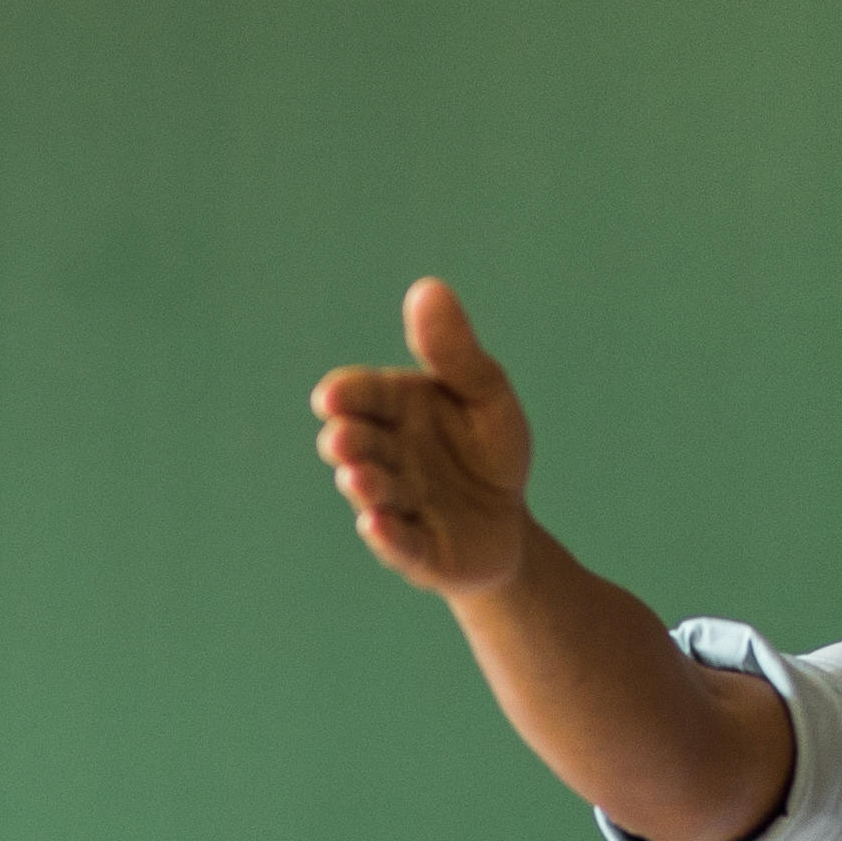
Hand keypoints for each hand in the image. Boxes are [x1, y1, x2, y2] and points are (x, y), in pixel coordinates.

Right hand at [310, 278, 538, 598]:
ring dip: (365, 485)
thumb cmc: (489, 452)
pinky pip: (399, 544)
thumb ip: (455, 351)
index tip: (332, 397)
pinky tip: (376, 523)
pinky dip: (386, 536)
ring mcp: (397, 505)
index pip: (362, 396)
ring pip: (374, 493)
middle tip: (343, 439)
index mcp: (396, 411)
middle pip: (359, 445)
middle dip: (349, 443)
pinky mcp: (416, 552)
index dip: (346, 396)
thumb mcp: (485, 394)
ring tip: (359, 477)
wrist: (509, 526)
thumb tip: (426, 287)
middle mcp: (386, 456)